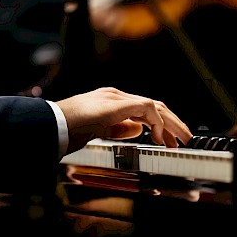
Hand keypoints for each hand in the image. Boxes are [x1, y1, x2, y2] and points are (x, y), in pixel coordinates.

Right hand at [55, 87, 192, 154]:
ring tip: (182, 139)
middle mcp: (116, 97)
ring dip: (171, 123)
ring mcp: (117, 98)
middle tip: (184, 138)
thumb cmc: (68, 130)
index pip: (143, 110)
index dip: (160, 124)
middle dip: (172, 123)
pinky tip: (160, 138)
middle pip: (153, 106)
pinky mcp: (117, 104)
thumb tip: (138, 130)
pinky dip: (157, 123)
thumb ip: (119, 129)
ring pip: (154, 106)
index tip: (168, 140)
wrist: (52, 125)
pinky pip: (147, 108)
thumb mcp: (100, 132)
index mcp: (112, 103)